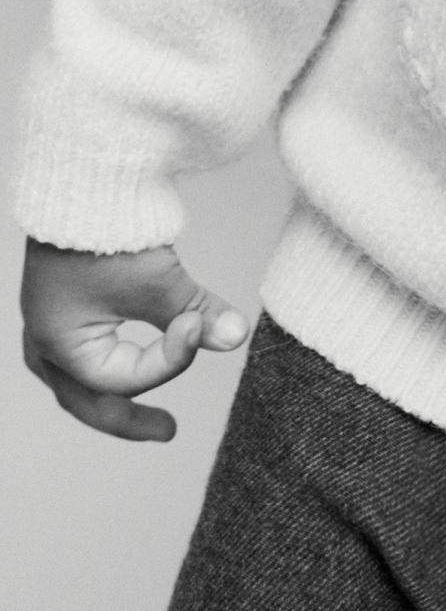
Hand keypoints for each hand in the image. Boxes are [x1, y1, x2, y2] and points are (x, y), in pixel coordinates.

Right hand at [20, 238, 248, 441]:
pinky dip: (103, 368)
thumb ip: (198, 312)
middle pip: (89, 401)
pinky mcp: (57, 304)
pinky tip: (124, 366)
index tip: (198, 324)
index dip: (170, 359)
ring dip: (112, 400)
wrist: (84, 179)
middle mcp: (44, 342)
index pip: (124, 379)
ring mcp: (46, 324)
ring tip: (145, 420)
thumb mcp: (159, 280)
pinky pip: (77, 354)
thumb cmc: (108, 232)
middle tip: (168, 432)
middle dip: (130, 421)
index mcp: (60, 345)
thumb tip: (236, 336)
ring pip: (77, 383)